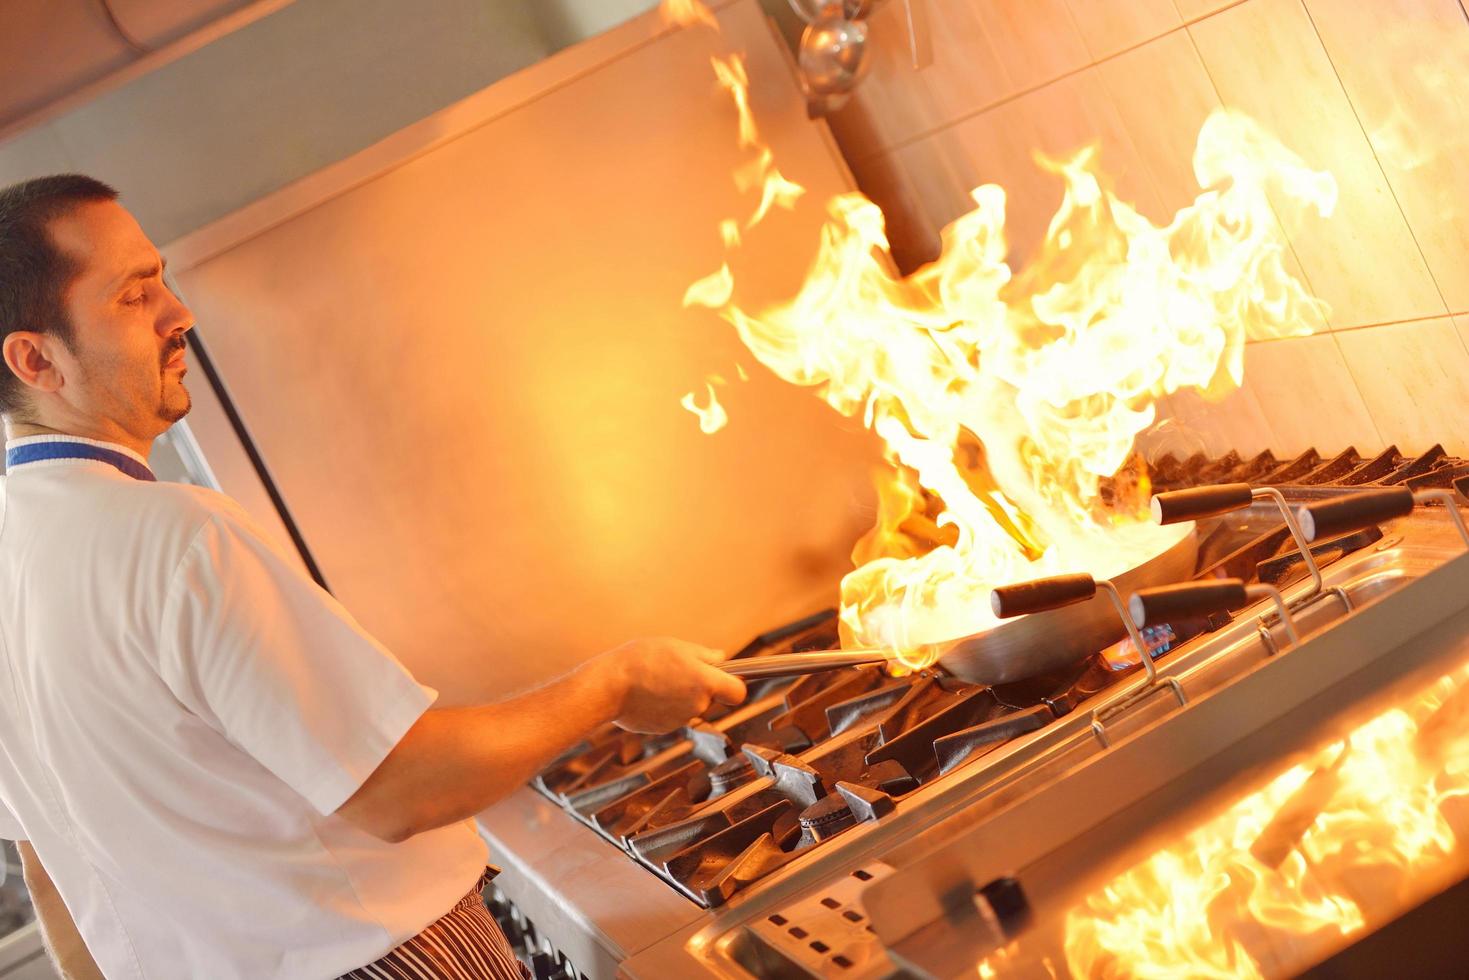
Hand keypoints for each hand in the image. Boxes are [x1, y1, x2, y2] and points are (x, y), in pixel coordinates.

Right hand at [588, 637, 746, 733]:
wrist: (609, 686)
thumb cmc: (642, 660)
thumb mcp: (677, 646)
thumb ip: (705, 655)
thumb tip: (721, 659)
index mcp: (706, 682)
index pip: (738, 692)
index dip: (734, 685)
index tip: (726, 678)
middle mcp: (698, 704)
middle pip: (712, 698)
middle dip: (701, 687)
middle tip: (679, 670)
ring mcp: (682, 719)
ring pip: (691, 706)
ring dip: (681, 696)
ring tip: (658, 679)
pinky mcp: (665, 728)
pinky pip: (673, 715)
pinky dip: (666, 706)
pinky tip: (649, 693)